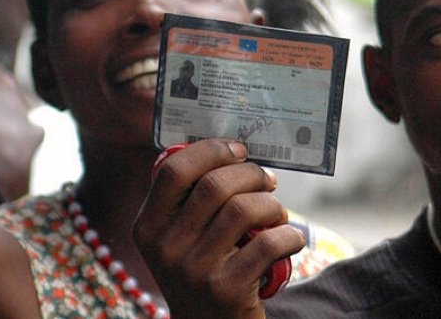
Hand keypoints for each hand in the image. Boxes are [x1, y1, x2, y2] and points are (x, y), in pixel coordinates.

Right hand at [135, 140, 304, 318]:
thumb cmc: (204, 271)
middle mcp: (165, 248)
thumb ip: (191, 200)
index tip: (239, 150)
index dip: (211, 150)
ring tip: (278, 215)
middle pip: (215, 184)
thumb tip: (234, 151)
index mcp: (148, 227)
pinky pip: (267, 242)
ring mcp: (193, 271)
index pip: (174, 169)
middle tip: (268, 182)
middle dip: (253, 175)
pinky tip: (292, 240)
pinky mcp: (225, 290)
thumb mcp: (180, 239)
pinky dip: (289, 235)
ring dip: (273, 206)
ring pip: (244, 209)